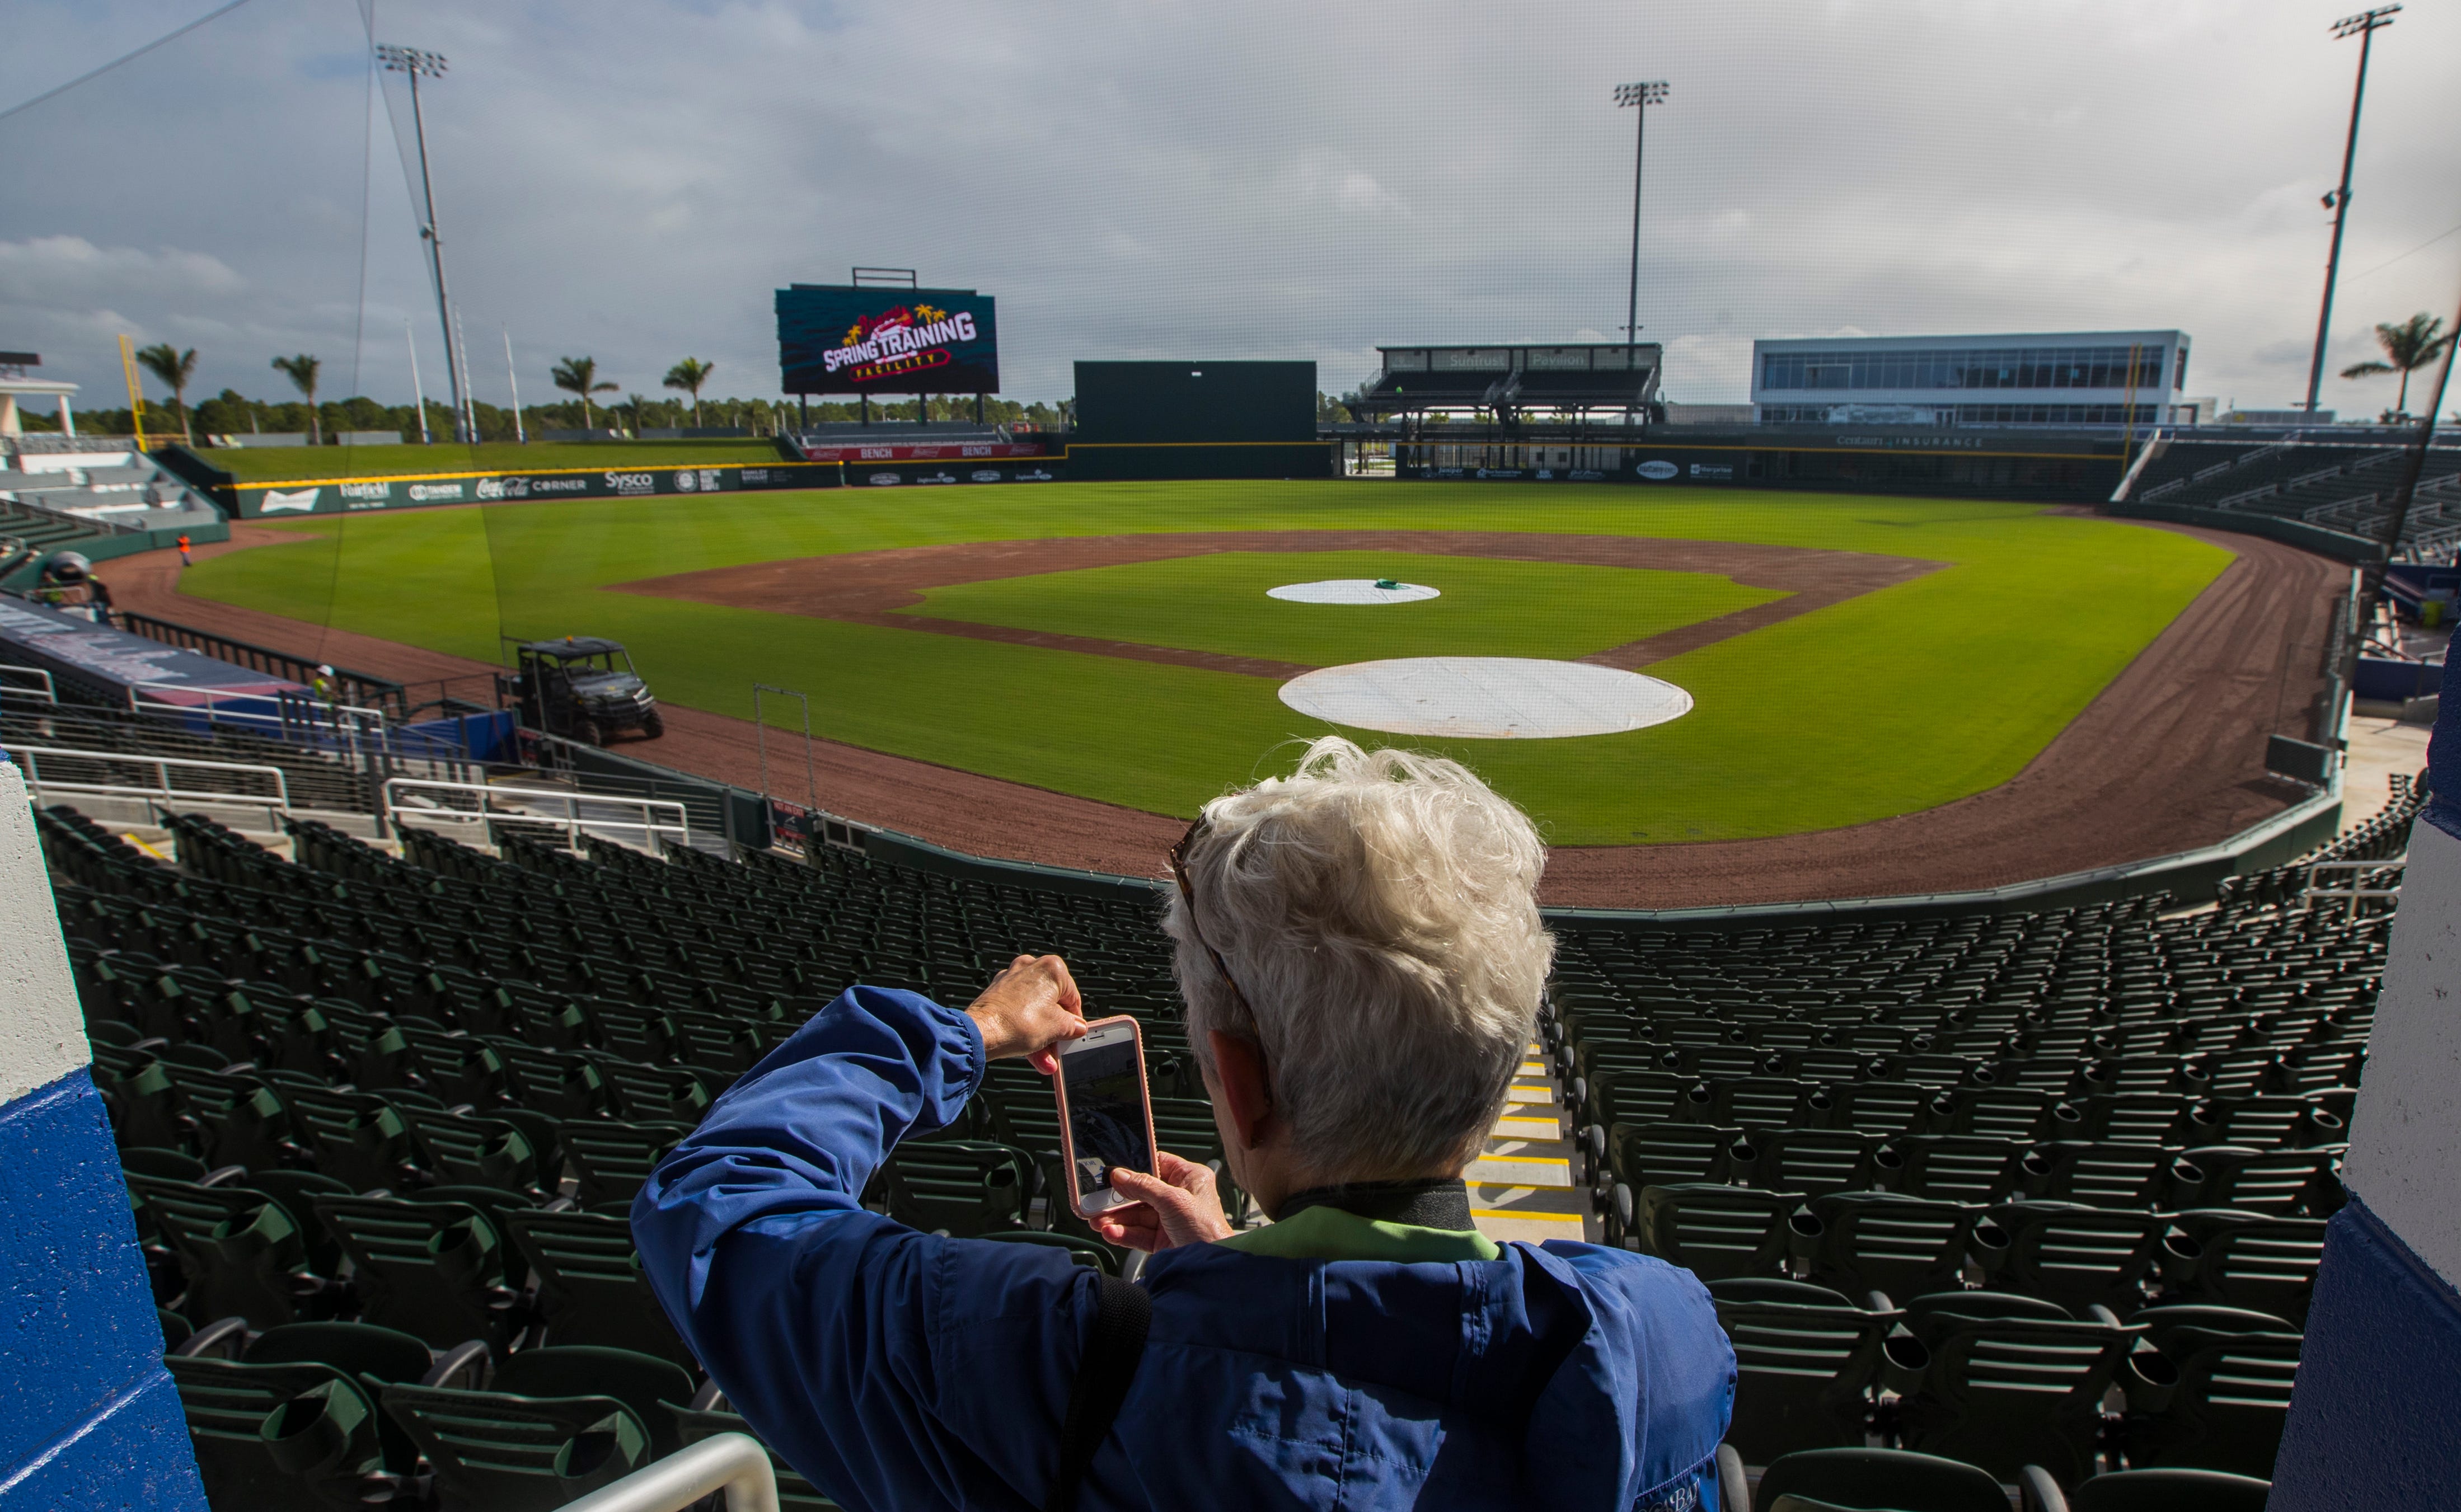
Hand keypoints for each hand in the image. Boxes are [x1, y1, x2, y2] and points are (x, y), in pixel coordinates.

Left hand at [966, 954, 1085, 1071]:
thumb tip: (1077, 1027)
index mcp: (1051, 968)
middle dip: (1055, 1034)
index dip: (1075, 1021)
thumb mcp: (1059, 1028)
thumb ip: (1073, 1026)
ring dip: (1041, 1039)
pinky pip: (1018, 1013)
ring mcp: (1011, 980)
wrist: (980, 1033)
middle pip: (1051, 1006)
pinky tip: (1029, 1053)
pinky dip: (1024, 1031)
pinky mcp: (997, 994)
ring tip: (1044, 1062)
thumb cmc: (1018, 1024)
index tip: (1073, 1035)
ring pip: (1034, 1012)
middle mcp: (1030, 968)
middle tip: (1057, 1051)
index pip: (1072, 998)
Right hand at [1090, 1150, 1234, 1251]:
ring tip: (1098, 1221)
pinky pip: (1138, 1234)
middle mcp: (1180, 1198)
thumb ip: (1144, 1186)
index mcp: (1190, 1179)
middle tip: (1098, 1202)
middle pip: (1142, 1193)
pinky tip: (1111, 1233)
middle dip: (1119, 1200)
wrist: (1212, 1268)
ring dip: (1116, 1219)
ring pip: (1137, 1215)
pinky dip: (1123, 1234)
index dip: (1135, 1168)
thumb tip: (1120, 1175)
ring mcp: (1170, 1220)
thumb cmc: (1208, 1231)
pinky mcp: (1163, 1241)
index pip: (1158, 1165)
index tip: (1113, 1173)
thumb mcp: (1174, 1200)